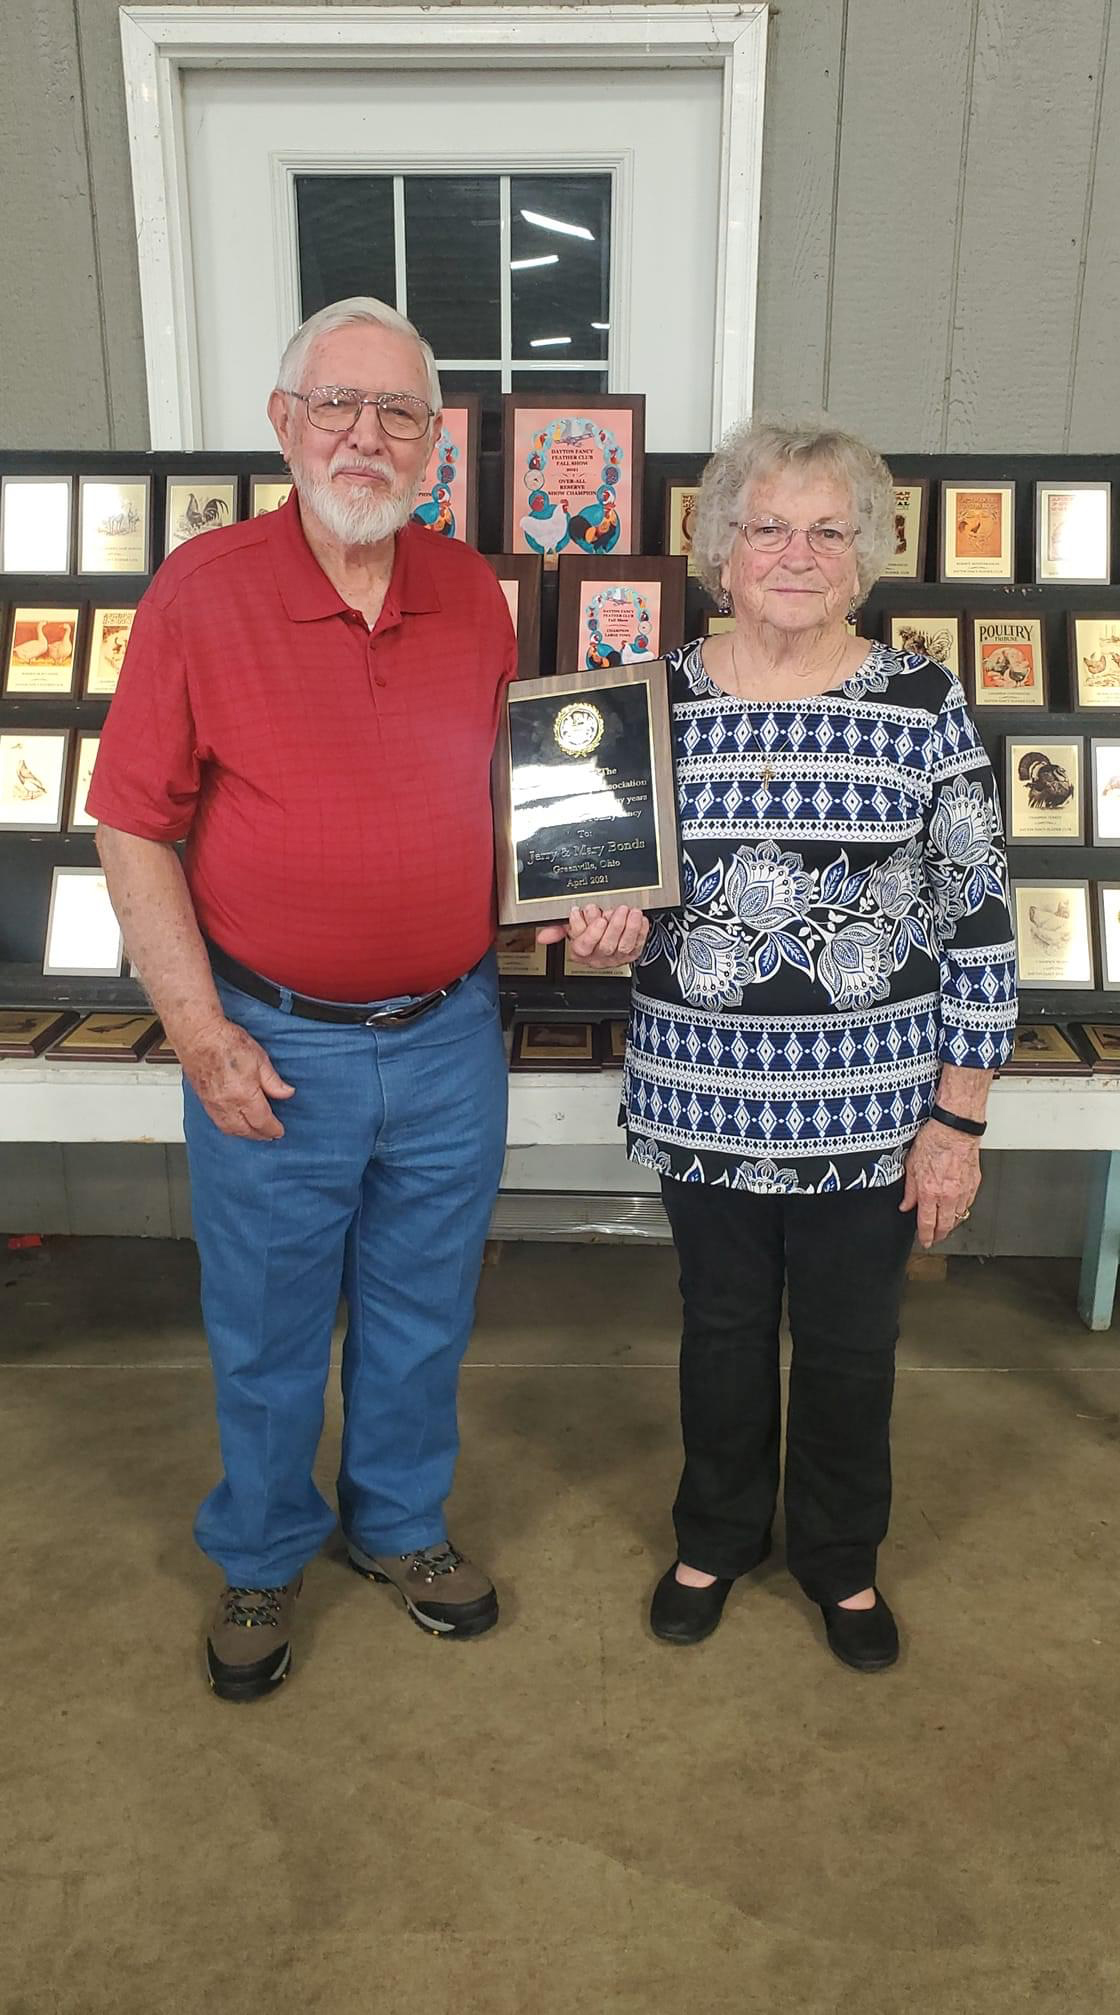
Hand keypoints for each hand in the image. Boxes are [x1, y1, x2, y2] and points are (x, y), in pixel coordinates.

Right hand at [175, 1015, 294, 1139]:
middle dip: (259, 1135)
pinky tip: (236, 1123)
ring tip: (255, 1132)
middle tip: (270, 1134)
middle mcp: (227, 1104)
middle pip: (245, 1130)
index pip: (262, 1122)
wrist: (198, 1035)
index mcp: (244, 1095)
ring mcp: (212, 1104)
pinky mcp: (203, 1100)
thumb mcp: (259, 1058)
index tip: (279, 1131)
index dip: (272, 1129)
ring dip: (244, 1134)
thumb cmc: (225, 1042)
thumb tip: (287, 1093)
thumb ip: (273, 1081)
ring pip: (230, 1129)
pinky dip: (230, 1127)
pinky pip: (218, 1122)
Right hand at [536, 903, 648, 966]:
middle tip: (617, 910)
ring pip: (624, 945)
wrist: (607, 938)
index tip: (593, 914)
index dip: (590, 931)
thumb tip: (542, 936)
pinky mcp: (632, 953)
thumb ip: (557, 928)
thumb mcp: (570, 928)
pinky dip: (641, 931)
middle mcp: (599, 957)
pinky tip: (640, 919)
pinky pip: (638, 944)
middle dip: (613, 926)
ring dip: (629, 927)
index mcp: (582, 952)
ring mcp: (616, 956)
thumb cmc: (588, 931)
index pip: (584, 946)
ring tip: (631, 912)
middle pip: (606, 945)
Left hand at [900, 1120, 980, 1247]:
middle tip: (935, 1238)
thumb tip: (905, 1205)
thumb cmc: (934, 1140)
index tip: (925, 1241)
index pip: (927, 1223)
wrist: (955, 1128)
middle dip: (939, 1236)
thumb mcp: (911, 1165)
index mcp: (929, 1191)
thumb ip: (909, 1190)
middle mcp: (948, 1195)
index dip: (925, 1236)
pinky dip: (961, 1209)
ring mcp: (963, 1191)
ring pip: (959, 1217)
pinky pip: (968, 1204)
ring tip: (944, 1225)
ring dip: (951, 1223)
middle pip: (945, 1226)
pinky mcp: (974, 1184)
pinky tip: (956, 1208)